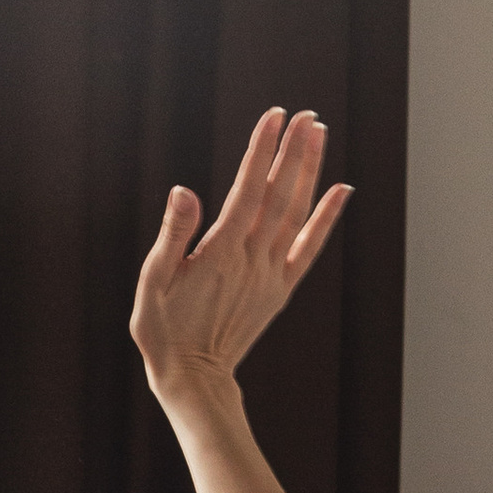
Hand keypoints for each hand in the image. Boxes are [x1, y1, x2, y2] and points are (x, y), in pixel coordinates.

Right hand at [130, 108, 350, 388]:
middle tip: (307, 114)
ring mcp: (270, 275)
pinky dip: (326, 218)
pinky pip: (309, 248)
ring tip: (319, 134)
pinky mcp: (279, 290)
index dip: (262, 150)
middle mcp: (252, 260)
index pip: (247, 190)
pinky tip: (340, 191)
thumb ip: (172, 236)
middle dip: (293, 151)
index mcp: (220, 253)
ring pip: (296, 214)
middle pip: (279, 195)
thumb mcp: (152, 283)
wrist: (193, 378)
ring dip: (310, 172)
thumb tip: (184, 191)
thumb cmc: (163, 331)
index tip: (275, 116)